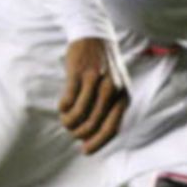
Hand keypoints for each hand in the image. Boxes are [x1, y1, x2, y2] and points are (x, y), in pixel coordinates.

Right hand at [58, 37, 128, 154]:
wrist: (95, 35)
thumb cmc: (104, 67)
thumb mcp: (117, 86)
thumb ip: (111, 108)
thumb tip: (96, 136)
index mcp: (123, 96)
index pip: (111, 129)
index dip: (97, 143)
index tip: (84, 151)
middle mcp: (112, 89)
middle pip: (93, 124)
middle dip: (79, 133)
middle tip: (71, 131)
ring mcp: (95, 80)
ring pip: (79, 113)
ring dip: (69, 122)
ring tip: (65, 119)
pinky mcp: (79, 72)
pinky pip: (68, 99)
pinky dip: (63, 108)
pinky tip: (62, 107)